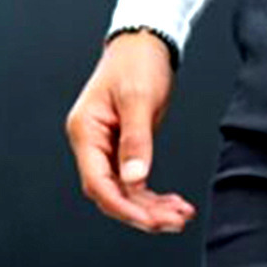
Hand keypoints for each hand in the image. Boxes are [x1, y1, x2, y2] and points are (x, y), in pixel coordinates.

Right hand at [64, 31, 196, 233]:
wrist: (144, 44)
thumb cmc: (136, 62)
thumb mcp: (138, 100)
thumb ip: (136, 141)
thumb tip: (134, 178)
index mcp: (85, 131)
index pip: (97, 181)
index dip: (122, 206)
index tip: (148, 220)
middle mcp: (92, 143)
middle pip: (110, 193)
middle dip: (141, 212)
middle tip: (173, 222)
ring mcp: (106, 149)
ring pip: (125, 192)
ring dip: (152, 208)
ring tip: (181, 216)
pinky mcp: (123, 150)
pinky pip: (135, 183)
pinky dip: (154, 197)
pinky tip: (174, 204)